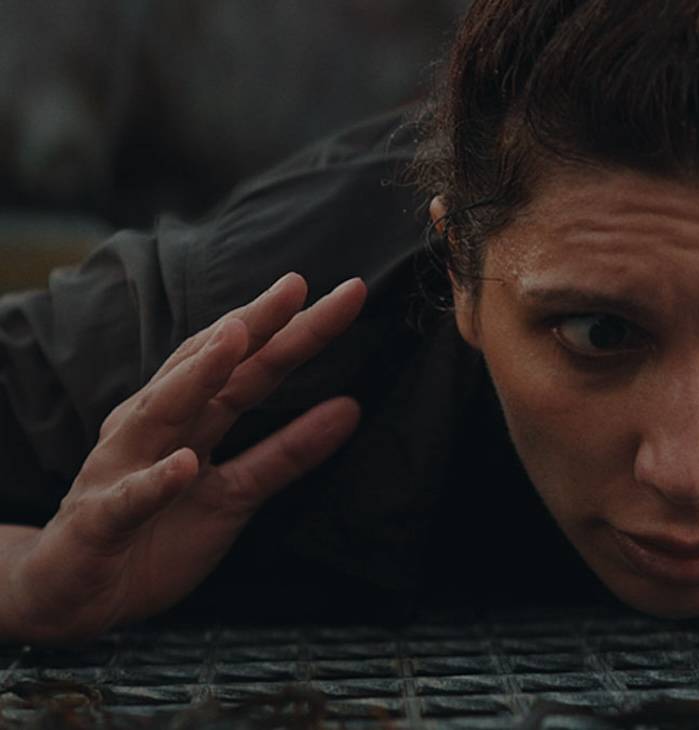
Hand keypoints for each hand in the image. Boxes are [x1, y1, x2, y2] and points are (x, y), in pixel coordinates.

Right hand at [3, 273, 365, 641]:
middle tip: (297, 285)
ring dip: (199, 374)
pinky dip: (156, 481)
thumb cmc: (159, 532)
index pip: (247, 363)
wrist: (76, 595)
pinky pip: (132, 499)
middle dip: (254, 324)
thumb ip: (287, 452)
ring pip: (163, 410)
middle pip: (212, 368)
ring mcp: (124, 467)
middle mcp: (155, 426)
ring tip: (239, 337)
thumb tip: (351, 407)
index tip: (344, 293)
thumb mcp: (237, 493)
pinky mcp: (103, 519)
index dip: (291, 328)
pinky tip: (184, 463)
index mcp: (189, 416)